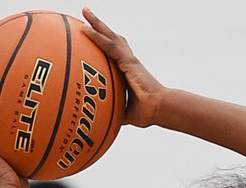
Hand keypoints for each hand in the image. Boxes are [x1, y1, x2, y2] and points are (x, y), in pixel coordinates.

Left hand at [81, 7, 164, 127]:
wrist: (160, 109)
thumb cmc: (149, 112)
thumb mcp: (127, 112)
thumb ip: (116, 111)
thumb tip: (106, 119)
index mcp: (128, 71)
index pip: (114, 52)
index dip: (104, 42)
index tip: (92, 34)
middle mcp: (128, 61)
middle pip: (112, 38)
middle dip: (99, 26)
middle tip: (86, 14)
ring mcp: (128, 60)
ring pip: (110, 36)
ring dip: (97, 23)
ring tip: (85, 11)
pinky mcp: (128, 62)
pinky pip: (109, 46)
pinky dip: (97, 37)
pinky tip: (85, 29)